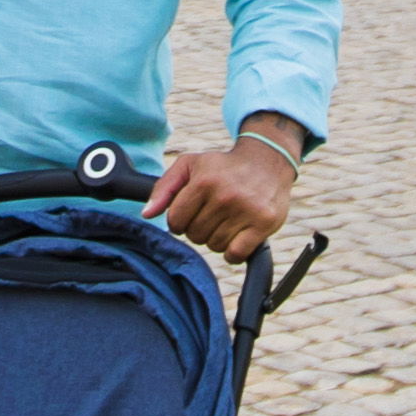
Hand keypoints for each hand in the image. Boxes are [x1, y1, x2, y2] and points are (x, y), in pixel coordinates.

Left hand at [147, 131, 301, 260]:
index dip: (179, 221)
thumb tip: (147, 214)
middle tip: (211, 215)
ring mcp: (246, 211)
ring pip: (214, 246)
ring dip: (216, 239)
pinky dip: (232, 251)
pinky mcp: (263, 224)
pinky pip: (235, 254)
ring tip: (225, 221)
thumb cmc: (223, 166)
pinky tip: (236, 236)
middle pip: (195, 236)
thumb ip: (164, 187)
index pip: (175, 221)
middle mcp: (225, 196)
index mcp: (204, 181)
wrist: (268, 160)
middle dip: (198, 229)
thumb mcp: (190, 165)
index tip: (189, 213)